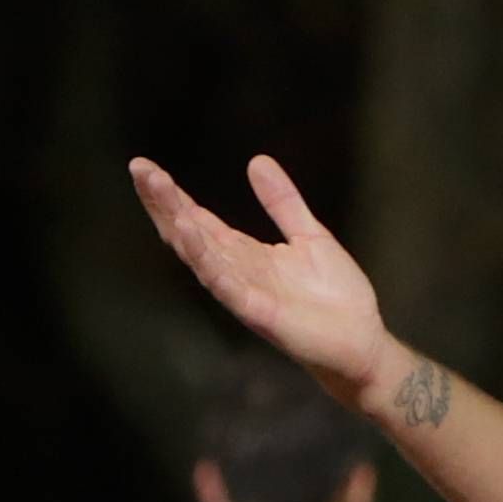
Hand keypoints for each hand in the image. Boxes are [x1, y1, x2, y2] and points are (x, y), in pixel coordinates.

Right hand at [128, 153, 395, 402]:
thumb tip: (257, 160)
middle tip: (139, 168)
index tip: (145, 166)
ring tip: (158, 189)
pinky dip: (206, 259)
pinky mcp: (257, 312)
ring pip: (200, 255)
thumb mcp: (310, 234)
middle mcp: (235, 271)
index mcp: (244, 253)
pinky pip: (225, 283)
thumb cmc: (336, 296)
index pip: (198, 219)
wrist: (362, 341)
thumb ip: (282, 202)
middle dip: (163, 202)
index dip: (171, 194)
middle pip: (189, 233)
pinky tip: (190, 233)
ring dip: (178, 222)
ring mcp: (243, 292)